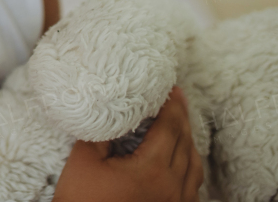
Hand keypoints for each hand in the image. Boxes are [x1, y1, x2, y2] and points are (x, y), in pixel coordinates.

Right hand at [52, 87, 203, 201]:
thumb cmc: (83, 201)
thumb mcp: (84, 161)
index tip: (168, 87)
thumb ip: (102, 133)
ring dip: (188, 141)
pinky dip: (189, 166)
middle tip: (176, 97)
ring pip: (194, 165)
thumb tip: (112, 112)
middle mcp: (173, 187)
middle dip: (181, 117)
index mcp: (153, 170)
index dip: (171, 104)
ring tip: (178, 125)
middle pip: (186, 143)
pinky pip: (192, 186)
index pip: (170, 128)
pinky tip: (180, 161)